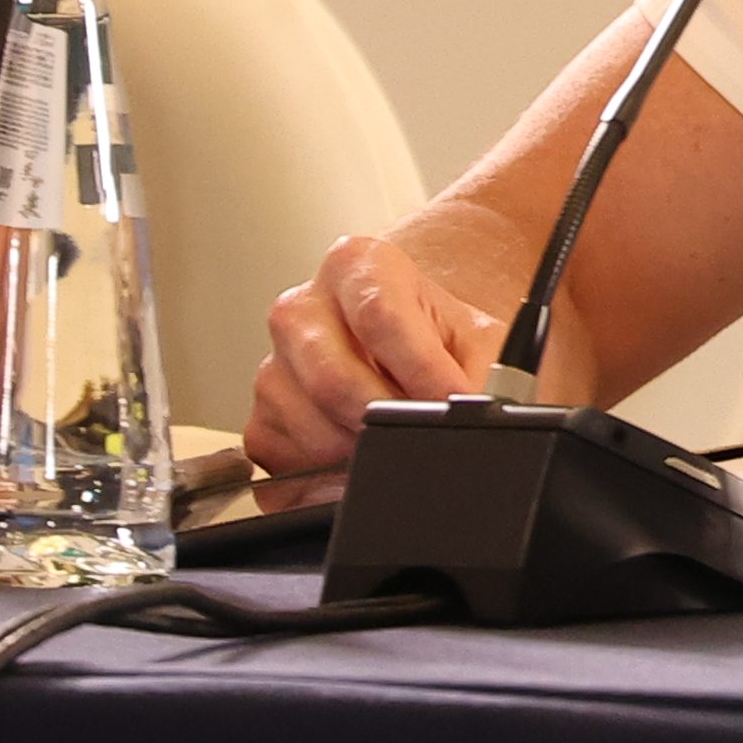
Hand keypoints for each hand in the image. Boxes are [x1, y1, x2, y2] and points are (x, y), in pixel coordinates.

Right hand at [244, 234, 506, 473]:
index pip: (378, 317)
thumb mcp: (479, 341)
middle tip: (423, 432)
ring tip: (396, 439)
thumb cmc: (443, 339)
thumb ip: (483, 373)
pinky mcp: (259, 423)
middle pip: (334, 381)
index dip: (421, 369)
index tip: (452, 400)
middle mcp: (303, 309)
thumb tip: (471, 415)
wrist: (416, 350)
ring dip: (361, 451)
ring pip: (311, 429)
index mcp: (356, 266)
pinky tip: (360, 456)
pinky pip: (288, 466)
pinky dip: (331, 476)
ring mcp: (274, 367)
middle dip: (387, 420)